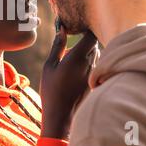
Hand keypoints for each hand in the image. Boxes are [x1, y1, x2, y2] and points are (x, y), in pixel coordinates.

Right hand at [40, 19, 97, 138]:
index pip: (91, 36)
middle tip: (71, 49)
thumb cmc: (52, 90)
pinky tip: (75, 76)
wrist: (62, 116)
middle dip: (85, 43)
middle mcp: (90, 63)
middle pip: (94, 45)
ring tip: (71, 64)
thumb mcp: (49, 66)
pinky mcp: (96, 82)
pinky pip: (96, 67)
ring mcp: (95, 73)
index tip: (77, 30)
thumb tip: (61, 30)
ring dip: (87, 55)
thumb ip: (57, 46)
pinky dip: (88, 66)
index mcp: (78, 57)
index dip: (86, 31)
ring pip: (96, 56)